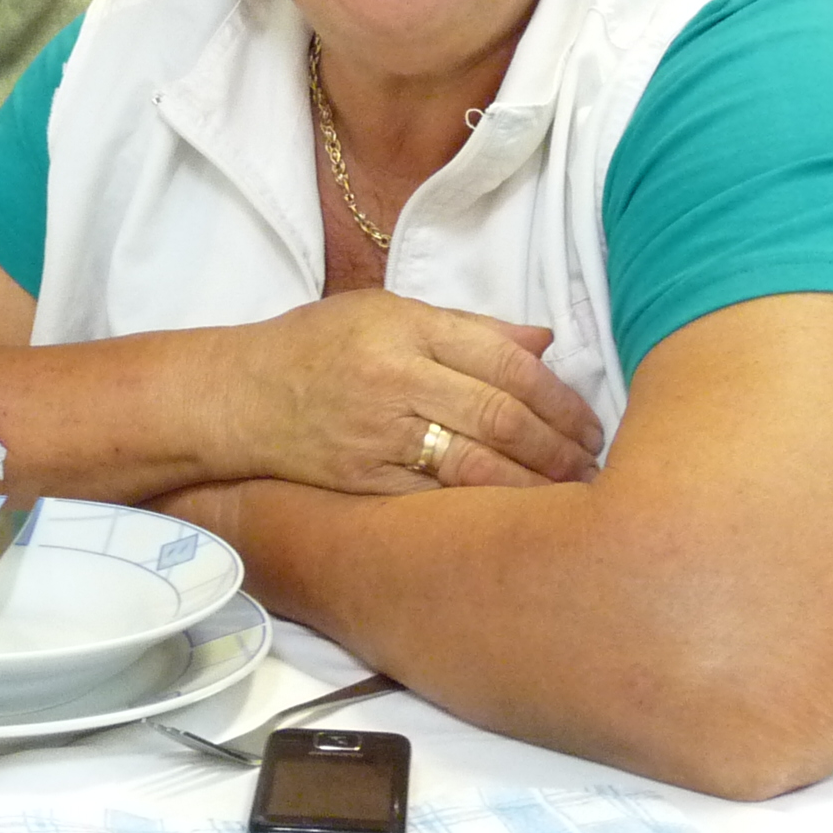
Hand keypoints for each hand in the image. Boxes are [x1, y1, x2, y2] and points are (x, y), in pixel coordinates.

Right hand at [217, 290, 604, 494]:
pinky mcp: (364, 482)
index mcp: (406, 328)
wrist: (238, 398)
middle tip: (594, 463)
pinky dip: (483, 511)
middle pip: (499, 415)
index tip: (590, 421)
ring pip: (476, 464)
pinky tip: (517, 519)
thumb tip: (542, 342)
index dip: (558, 396)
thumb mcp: (384, 313)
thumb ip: (466, 328)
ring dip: (534, 483)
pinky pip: (437, 499)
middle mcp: (395, 378)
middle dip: (558, 445)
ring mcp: (379, 434)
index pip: (503, 361)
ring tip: (571, 493)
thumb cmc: (314, 346)